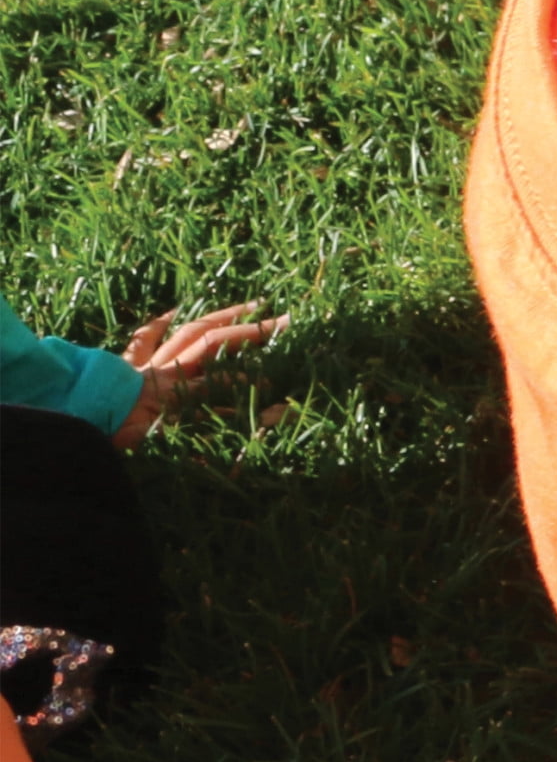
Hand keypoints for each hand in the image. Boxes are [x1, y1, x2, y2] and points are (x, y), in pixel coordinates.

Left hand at [113, 303, 282, 446]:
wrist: (68, 426)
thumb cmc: (107, 439)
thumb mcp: (154, 448)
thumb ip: (193, 446)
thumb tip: (234, 457)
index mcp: (172, 396)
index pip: (222, 382)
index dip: (249, 381)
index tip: (277, 384)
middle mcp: (165, 373)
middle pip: (212, 343)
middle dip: (249, 332)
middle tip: (283, 321)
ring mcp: (147, 366)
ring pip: (189, 332)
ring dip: (221, 316)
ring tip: (250, 305)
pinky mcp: (126, 367)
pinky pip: (144, 339)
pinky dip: (161, 323)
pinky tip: (175, 311)